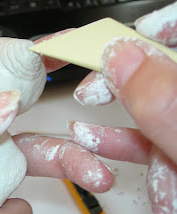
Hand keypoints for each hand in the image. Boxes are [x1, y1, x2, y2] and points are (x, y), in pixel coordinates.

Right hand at [69, 2, 176, 213]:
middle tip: (96, 82)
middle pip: (164, 73)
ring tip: (84, 118)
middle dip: (125, 76)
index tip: (135, 31)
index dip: (167, 24)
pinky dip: (118, 143)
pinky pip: (145, 140)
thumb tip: (122, 57)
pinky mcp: (175, 152)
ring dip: (115, 118)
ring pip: (151, 111)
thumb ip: (165, 103)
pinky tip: (90, 142)